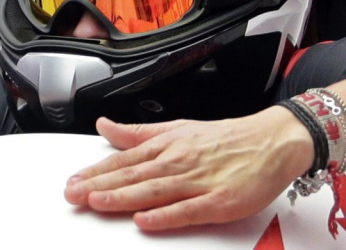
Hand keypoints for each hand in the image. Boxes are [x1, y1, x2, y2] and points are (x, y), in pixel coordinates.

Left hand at [64, 108, 312, 230]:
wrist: (272, 140)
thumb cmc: (227, 138)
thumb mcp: (178, 128)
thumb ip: (138, 132)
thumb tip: (105, 126)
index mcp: (167, 145)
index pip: (123, 160)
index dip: (96, 172)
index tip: (73, 182)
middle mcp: (178, 161)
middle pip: (133, 176)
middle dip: (100, 186)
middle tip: (73, 195)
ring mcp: (198, 181)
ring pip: (154, 190)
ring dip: (124, 197)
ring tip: (98, 203)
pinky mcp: (218, 201)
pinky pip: (188, 210)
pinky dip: (166, 215)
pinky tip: (146, 220)